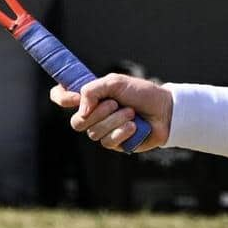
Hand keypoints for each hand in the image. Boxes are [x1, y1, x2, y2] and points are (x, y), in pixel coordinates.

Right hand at [49, 74, 173, 151]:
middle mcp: (93, 114)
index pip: (61, 96)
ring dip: (114, 120)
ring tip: (131, 113)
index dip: (61, 97)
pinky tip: (134, 126)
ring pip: (93, 132)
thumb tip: (81, 111)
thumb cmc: (142, 93)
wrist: (165, 110)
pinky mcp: (115, 143)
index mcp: (91, 97)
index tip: (74, 97)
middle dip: (98, 112)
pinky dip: (122, 132)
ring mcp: (103, 130)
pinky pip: (107, 142)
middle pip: (76, 122)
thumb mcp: (116, 83)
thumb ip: (92, 90)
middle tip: (115, 103)